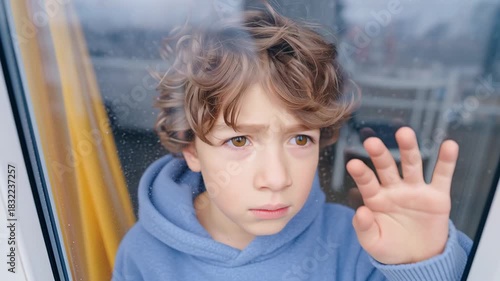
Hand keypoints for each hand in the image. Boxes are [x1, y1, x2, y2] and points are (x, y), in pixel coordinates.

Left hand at [346, 127, 457, 263]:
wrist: (418, 257)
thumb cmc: (390, 246)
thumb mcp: (373, 242)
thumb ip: (364, 228)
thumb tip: (360, 212)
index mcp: (375, 198)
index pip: (366, 182)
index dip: (360, 173)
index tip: (352, 164)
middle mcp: (394, 188)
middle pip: (386, 167)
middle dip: (380, 154)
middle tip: (371, 142)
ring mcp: (415, 189)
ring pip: (411, 164)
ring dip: (408, 148)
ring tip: (404, 133)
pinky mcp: (437, 195)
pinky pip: (442, 175)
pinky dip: (446, 161)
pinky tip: (449, 146)